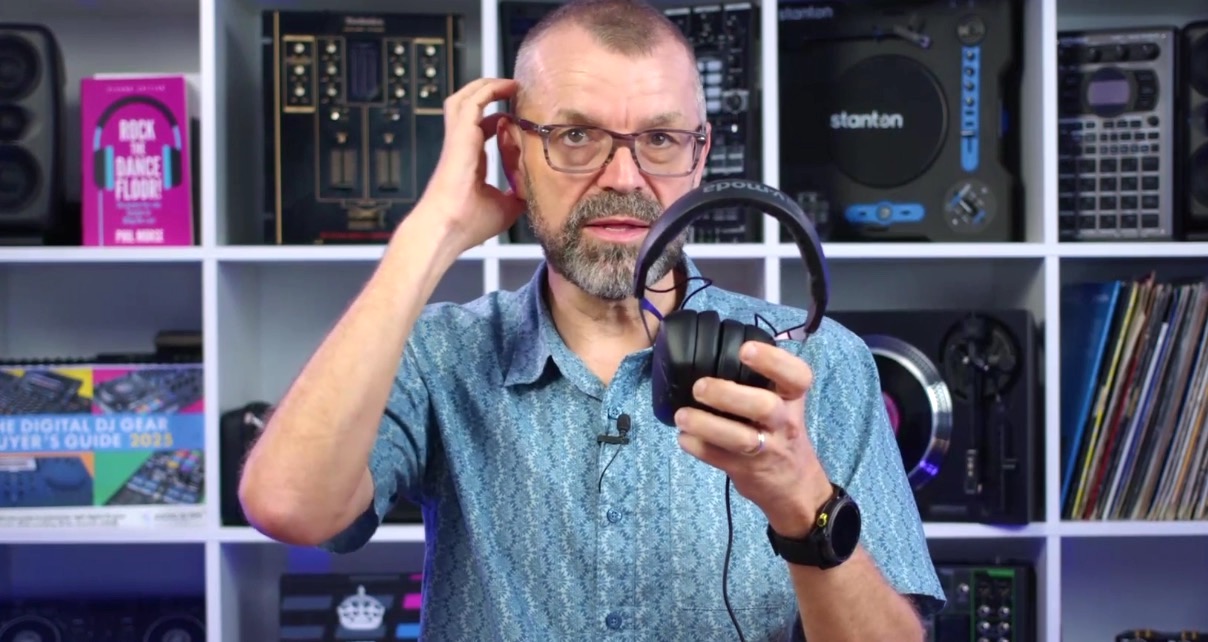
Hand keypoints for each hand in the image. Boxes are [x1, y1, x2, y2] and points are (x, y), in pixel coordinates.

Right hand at [409, 77, 526, 253]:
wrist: (448, 228)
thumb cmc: (468, 223)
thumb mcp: (507, 206)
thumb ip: (520, 193)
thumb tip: (537, 191)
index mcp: (470, 161)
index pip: (481, 130)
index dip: (500, 121)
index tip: (520, 118)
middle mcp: (462, 146)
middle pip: (469, 107)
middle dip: (489, 94)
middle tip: (515, 90)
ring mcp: (458, 139)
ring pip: (465, 98)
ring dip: (487, 86)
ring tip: (510, 83)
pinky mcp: (459, 135)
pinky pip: (472, 101)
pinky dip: (489, 90)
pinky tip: (508, 87)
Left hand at [674, 341, 833, 537]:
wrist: (795, 487)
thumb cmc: (781, 433)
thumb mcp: (785, 405)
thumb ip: (760, 383)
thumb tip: (712, 353)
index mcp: (793, 399)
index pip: (797, 376)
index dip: (773, 360)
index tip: (745, 349)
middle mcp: (785, 422)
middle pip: (764, 406)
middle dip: (728, 395)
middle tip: (699, 387)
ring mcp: (767, 449)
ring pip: (740, 438)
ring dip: (706, 425)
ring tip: (681, 416)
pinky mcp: (747, 471)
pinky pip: (719, 459)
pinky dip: (698, 447)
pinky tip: (684, 437)